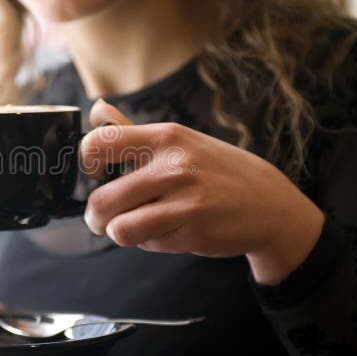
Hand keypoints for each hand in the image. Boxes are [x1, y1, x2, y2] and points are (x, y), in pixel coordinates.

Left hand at [80, 99, 324, 284]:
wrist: (270, 204)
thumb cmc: (214, 169)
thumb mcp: (179, 141)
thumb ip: (131, 130)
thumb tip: (95, 111)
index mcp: (166, 137)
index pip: (100, 143)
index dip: (86, 162)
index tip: (95, 172)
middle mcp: (174, 167)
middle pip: (102, 200)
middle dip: (95, 216)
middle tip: (100, 218)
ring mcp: (186, 202)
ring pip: (120, 229)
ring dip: (118, 232)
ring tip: (128, 226)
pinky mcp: (194, 234)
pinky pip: (147, 245)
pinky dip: (147, 242)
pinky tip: (164, 231)